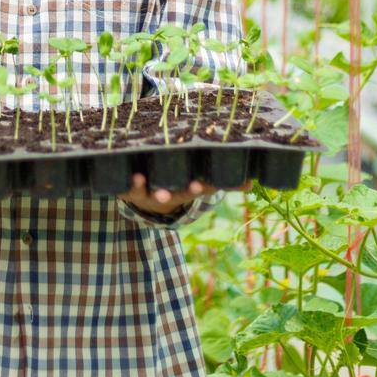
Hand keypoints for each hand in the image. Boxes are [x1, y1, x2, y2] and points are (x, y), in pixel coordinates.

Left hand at [120, 174, 250, 217]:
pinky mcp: (128, 190)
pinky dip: (124, 183)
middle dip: (180, 191)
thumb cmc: (178, 186)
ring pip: (145, 192)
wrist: (149, 201)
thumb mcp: (198, 185)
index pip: (196, 190)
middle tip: (189, 187)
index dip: (200, 188)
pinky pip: (124, 187)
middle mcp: (167, 194)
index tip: (202, 184)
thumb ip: (221, 182)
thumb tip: (251, 182)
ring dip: (143, 187)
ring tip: (141, 179)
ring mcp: (146, 193)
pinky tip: (125, 175)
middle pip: (174, 193)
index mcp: (184, 192)